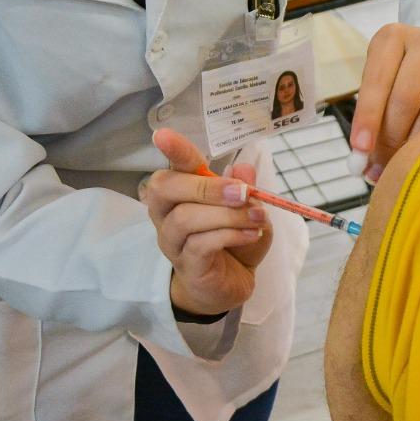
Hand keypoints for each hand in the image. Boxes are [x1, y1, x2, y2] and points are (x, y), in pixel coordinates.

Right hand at [148, 129, 272, 316]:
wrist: (230, 285)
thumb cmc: (233, 242)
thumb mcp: (248, 211)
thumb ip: (246, 190)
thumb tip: (244, 170)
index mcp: (181, 192)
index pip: (173, 167)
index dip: (171, 151)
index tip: (163, 135)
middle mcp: (167, 213)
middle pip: (166, 188)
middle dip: (206, 186)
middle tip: (242, 192)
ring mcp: (172, 240)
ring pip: (185, 218)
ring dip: (227, 214)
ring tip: (256, 217)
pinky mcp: (186, 264)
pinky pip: (201, 244)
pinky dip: (230, 235)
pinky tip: (250, 234)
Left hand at [350, 25, 419, 180]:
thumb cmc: (403, 73)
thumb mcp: (383, 77)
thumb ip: (372, 113)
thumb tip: (365, 165)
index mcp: (393, 38)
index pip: (377, 81)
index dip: (368, 118)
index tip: (360, 149)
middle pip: (406, 99)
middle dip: (390, 139)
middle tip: (379, 167)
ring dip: (413, 146)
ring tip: (400, 167)